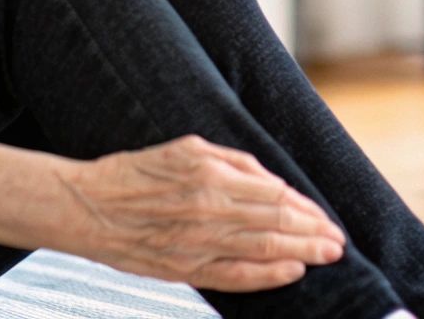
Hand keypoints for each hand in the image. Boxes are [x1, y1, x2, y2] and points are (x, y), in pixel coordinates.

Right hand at [50, 134, 346, 291]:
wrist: (84, 206)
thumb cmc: (135, 174)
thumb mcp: (185, 148)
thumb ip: (233, 163)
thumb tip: (273, 183)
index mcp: (209, 174)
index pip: (274, 195)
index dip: (306, 208)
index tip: (326, 217)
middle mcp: (208, 208)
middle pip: (276, 223)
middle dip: (314, 233)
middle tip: (338, 241)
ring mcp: (197, 242)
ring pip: (263, 248)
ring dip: (301, 252)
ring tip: (327, 255)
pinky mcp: (184, 268)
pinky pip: (235, 276)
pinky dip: (268, 276)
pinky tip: (292, 273)